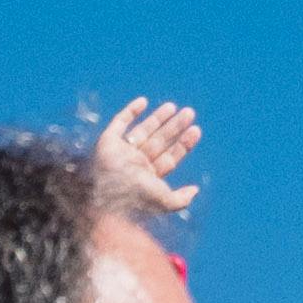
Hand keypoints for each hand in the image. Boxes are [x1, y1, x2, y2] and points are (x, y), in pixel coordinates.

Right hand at [93, 98, 203, 221]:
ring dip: (157, 118)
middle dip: (174, 127)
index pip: (169, 158)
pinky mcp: (107, 141)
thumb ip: (181, 199)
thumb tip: (195, 190)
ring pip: (142, 131)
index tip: (196, 130)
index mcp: (148, 177)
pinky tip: (143, 101)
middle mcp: (135, 164)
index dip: (183, 144)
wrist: (105, 192)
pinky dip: (129, 112)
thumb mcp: (164, 200)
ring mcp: (121, 152)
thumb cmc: (135, 196)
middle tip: (190, 112)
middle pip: (159, 142)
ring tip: (173, 106)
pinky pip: (119, 123)